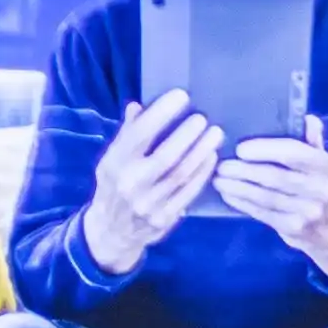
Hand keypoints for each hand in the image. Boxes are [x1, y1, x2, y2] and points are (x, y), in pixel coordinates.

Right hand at [86, 93, 223, 270]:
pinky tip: (212, 156)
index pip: (139, 135)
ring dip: (201, 151)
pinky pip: (189, 192)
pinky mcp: (165, 217)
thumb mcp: (112, 159)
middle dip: (188, 135)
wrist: (112, 231)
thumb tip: (138, 105)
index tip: (181, 96)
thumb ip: (127, 134)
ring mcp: (149, 204)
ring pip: (181, 174)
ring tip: (215, 133)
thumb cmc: (115, 185)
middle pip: (166, 157)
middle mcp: (131, 184)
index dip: (161, 114)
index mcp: (115, 164)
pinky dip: (202, 172)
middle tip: (203, 118)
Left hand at [211, 124, 327, 283]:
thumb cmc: (318, 187)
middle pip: (275, 176)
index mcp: (325, 165)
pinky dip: (242, 203)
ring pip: (266, 196)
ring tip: (218, 179)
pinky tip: (228, 195)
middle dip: (244, 170)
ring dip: (238, 187)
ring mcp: (308, 211)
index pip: (294, 153)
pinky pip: (263, 213)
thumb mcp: (322, 164)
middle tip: (221, 165)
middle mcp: (319, 188)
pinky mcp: (294, 228)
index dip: (266, 150)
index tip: (241, 149)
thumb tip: (308, 119)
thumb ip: (312, 141)